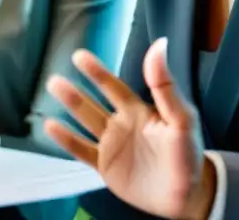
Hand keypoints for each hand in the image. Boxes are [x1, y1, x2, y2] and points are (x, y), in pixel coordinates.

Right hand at [44, 38, 216, 219]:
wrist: (186, 195)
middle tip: (53, 78)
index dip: (97, 72)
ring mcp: (112, 146)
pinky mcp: (106, 167)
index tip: (79, 56)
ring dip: (70, 107)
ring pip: (85, 122)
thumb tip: (159, 45)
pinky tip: (50, 126)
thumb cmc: (188, 154)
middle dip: (74, 91)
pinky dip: (66, 140)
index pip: (113, 87)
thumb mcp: (181, 117)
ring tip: (52, 91)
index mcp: (138, 111)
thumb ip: (165, 84)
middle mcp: (122, 124)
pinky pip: (82, 151)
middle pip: (93, 104)